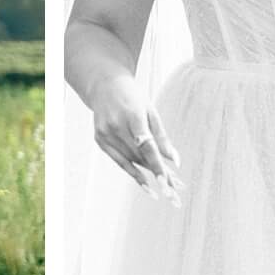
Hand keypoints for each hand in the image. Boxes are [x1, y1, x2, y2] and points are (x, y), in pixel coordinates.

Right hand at [89, 74, 182, 198]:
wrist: (105, 85)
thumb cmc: (132, 97)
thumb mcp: (151, 111)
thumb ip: (162, 137)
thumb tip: (174, 160)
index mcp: (132, 115)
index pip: (147, 146)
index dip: (157, 166)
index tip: (167, 183)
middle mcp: (116, 125)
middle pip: (139, 156)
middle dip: (157, 173)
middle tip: (174, 189)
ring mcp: (105, 133)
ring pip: (130, 160)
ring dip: (148, 173)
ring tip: (165, 186)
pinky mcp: (99, 139)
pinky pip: (118, 160)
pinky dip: (132, 171)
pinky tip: (145, 183)